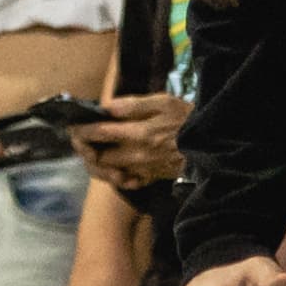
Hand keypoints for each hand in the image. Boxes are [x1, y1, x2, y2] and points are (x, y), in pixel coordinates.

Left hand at [71, 93, 188, 190]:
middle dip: (85, 148)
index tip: (72, 124)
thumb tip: (106, 107)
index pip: (98, 133)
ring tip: (92, 152)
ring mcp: (142, 170)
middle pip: (98, 158)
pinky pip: (126, 183)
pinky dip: (116, 177)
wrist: (213, 146)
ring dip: (97, 164)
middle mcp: (136, 156)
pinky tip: (115, 167)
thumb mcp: (164, 102)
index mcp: (137, 134)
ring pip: (108, 173)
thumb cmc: (188, 120)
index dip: (80, 129)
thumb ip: (133, 105)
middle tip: (80, 139)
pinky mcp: (150, 179)